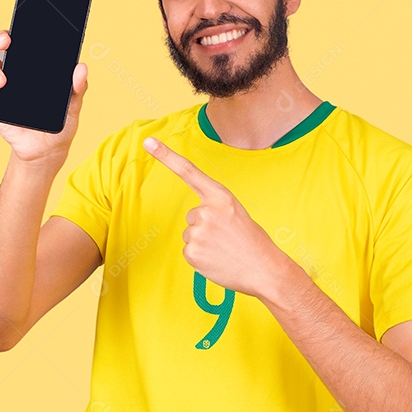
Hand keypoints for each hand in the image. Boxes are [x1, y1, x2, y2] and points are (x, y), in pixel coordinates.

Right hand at [0, 30, 88, 169]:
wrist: (48, 150)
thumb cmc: (61, 122)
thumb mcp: (73, 106)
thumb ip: (77, 88)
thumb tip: (82, 67)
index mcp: (35, 67)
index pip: (24, 42)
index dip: (18, 31)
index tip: (18, 30)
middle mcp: (16, 73)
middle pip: (2, 49)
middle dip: (0, 41)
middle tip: (6, 45)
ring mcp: (4, 89)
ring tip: (1, 85)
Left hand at [143, 136, 291, 299]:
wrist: (264, 270)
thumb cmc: (252, 241)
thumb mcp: (236, 213)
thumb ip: (214, 209)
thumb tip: (196, 221)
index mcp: (220, 196)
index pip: (188, 171)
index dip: (166, 155)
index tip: (148, 141)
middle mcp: (205, 211)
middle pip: (192, 216)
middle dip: (206, 227)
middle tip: (227, 238)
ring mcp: (197, 232)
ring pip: (190, 234)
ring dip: (204, 242)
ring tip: (224, 250)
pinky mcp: (191, 253)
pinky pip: (189, 251)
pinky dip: (201, 257)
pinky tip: (217, 260)